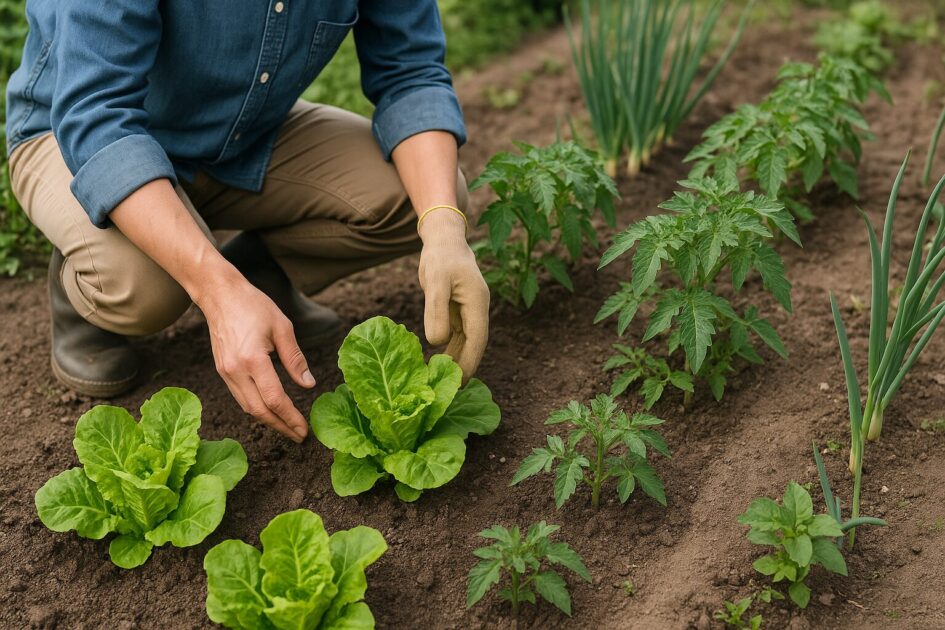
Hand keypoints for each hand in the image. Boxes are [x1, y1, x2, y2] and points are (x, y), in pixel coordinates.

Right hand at [197, 273, 314, 442]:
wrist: (219, 295)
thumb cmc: (253, 306)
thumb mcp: (283, 327)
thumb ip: (295, 359)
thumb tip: (309, 385)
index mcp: (253, 360)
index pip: (275, 399)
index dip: (291, 417)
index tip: (305, 430)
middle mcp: (235, 371)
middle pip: (259, 411)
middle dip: (281, 427)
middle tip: (300, 437)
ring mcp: (225, 373)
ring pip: (248, 407)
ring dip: (269, 421)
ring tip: (289, 428)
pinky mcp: (222, 371)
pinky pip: (241, 397)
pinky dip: (257, 408)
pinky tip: (271, 411)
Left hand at [418, 210, 489, 379]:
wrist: (444, 239)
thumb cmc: (440, 257)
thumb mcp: (435, 282)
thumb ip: (436, 311)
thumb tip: (437, 342)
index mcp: (478, 302)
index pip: (477, 339)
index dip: (470, 361)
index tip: (460, 381)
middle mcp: (477, 308)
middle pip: (475, 343)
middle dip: (466, 366)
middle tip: (453, 390)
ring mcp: (469, 309)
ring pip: (467, 341)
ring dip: (458, 359)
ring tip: (446, 381)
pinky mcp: (459, 309)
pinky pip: (458, 334)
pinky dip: (451, 348)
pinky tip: (442, 362)